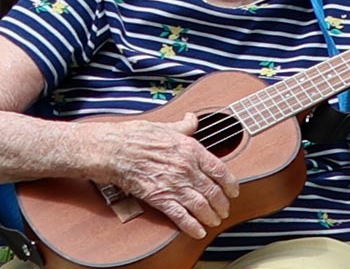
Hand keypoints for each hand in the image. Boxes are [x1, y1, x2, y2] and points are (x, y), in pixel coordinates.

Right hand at [87, 112, 240, 238]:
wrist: (116, 150)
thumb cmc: (139, 136)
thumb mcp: (167, 126)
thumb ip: (185, 125)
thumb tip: (192, 119)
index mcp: (192, 150)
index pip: (220, 170)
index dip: (230, 183)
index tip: (234, 191)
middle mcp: (187, 168)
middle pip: (212, 190)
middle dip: (222, 203)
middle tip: (225, 210)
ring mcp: (174, 184)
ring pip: (200, 205)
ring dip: (210, 215)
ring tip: (215, 221)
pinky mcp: (159, 198)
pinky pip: (180, 215)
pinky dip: (191, 225)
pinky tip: (198, 231)